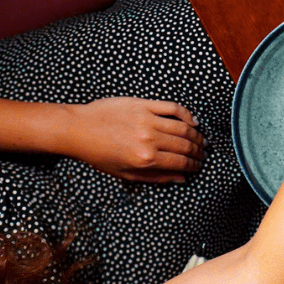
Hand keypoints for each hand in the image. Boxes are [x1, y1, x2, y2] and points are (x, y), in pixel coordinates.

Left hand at [63, 98, 204, 182]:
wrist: (79, 129)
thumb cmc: (99, 154)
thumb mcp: (125, 173)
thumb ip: (155, 177)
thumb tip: (181, 178)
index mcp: (144, 159)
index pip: (180, 162)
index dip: (194, 165)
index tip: (199, 166)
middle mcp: (149, 139)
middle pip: (185, 145)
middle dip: (198, 151)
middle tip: (203, 153)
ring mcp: (148, 120)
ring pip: (183, 127)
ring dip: (196, 135)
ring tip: (201, 139)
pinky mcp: (144, 104)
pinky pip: (173, 108)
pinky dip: (187, 114)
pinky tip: (192, 121)